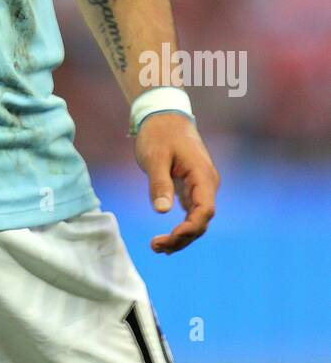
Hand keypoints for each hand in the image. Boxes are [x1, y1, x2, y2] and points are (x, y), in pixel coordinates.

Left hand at [133, 113, 219, 253]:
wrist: (164, 115)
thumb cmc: (159, 133)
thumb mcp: (155, 157)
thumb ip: (160, 183)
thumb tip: (162, 211)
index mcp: (203, 176)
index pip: (205, 210)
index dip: (190, 228)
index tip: (171, 237)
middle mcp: (207, 183)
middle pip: (201, 220)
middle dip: (182, 238)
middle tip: (156, 247)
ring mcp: (201, 186)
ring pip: (197, 219)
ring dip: (181, 236)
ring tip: (157, 247)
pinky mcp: (192, 187)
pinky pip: (191, 213)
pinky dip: (181, 227)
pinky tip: (166, 238)